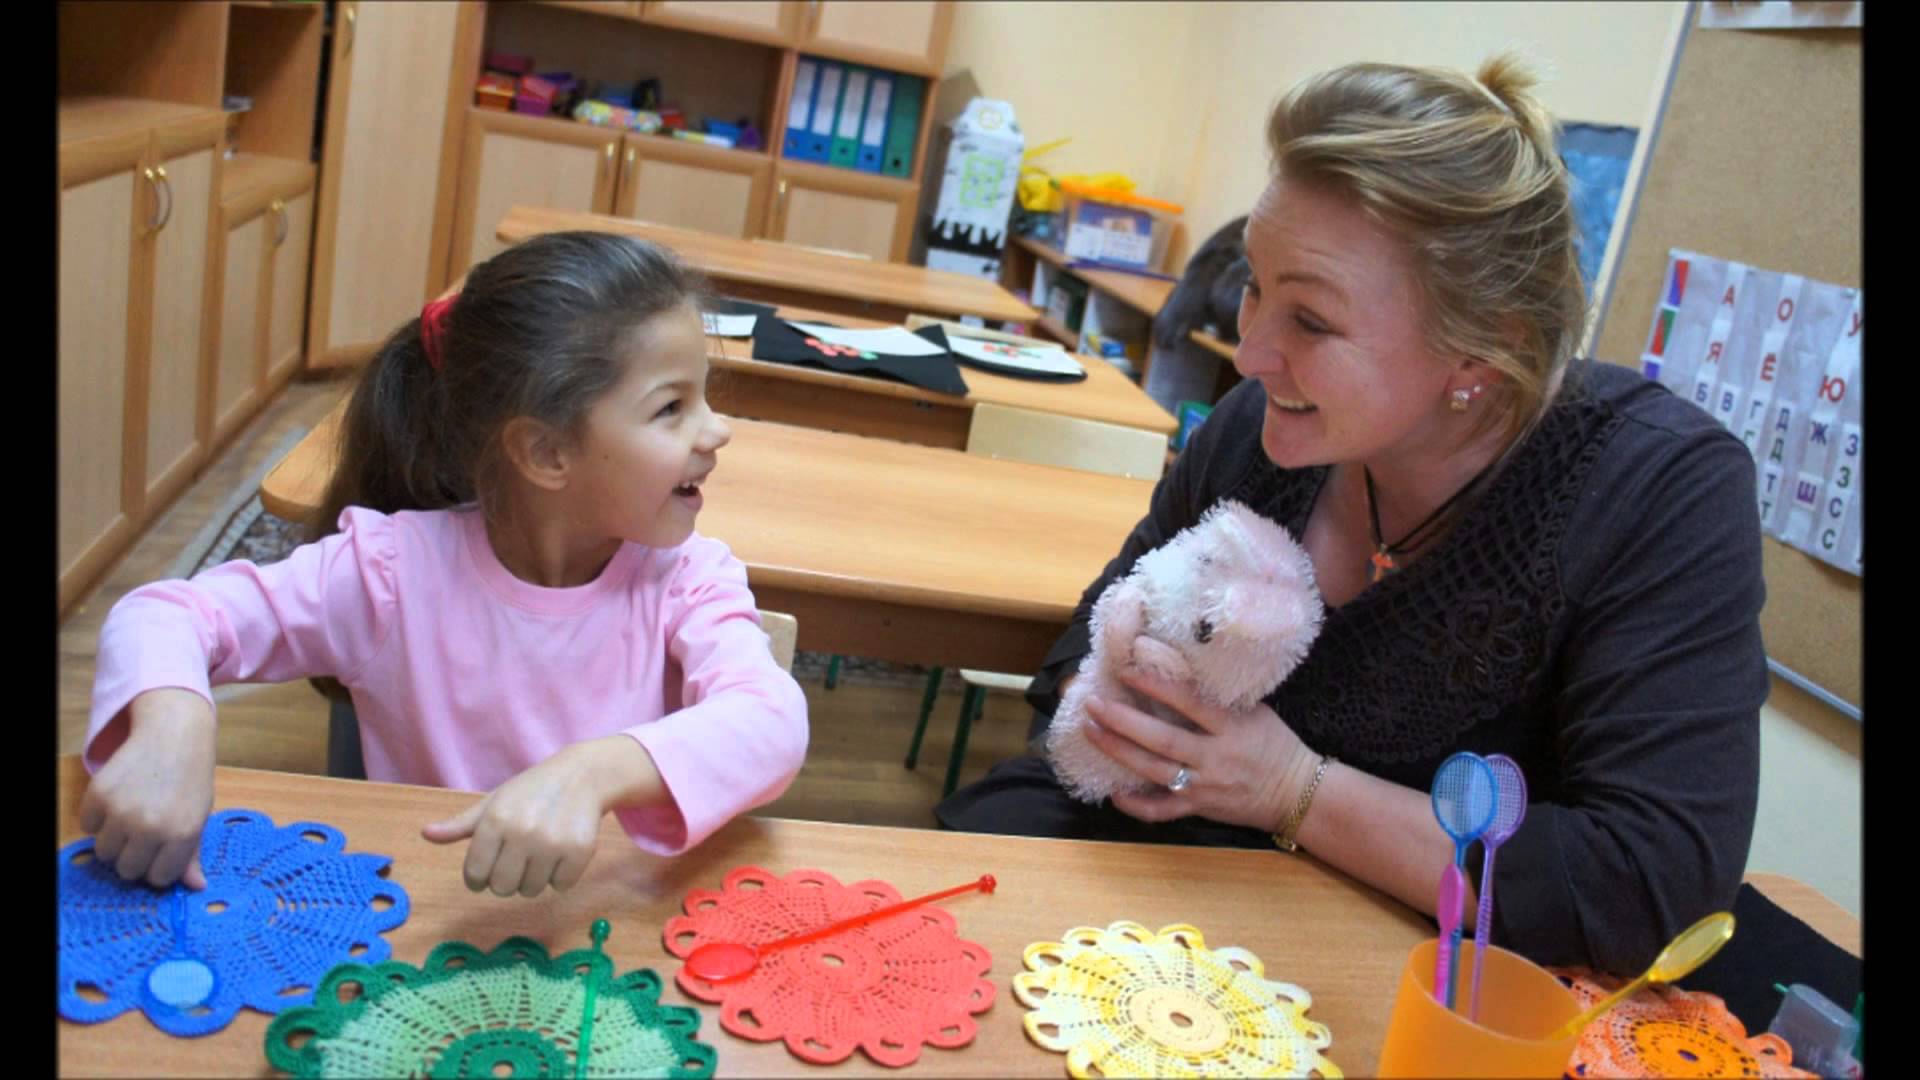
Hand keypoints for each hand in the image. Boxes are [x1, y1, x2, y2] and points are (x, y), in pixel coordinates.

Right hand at [78, 688, 216, 889]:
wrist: (172, 735)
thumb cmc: (189, 779)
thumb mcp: (199, 815)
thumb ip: (192, 854)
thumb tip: (196, 887)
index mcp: (181, 834)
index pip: (159, 878)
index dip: (159, 867)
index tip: (162, 852)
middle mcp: (150, 827)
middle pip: (128, 870)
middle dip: (135, 857)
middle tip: (144, 834)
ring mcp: (121, 811)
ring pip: (103, 853)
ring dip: (114, 841)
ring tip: (131, 817)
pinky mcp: (97, 796)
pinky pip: (86, 827)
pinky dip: (97, 819)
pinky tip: (117, 801)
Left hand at [420, 736, 663, 897]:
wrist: (583, 775)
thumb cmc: (531, 790)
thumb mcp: (493, 802)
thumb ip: (461, 825)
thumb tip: (425, 834)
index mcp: (495, 820)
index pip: (475, 874)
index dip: (479, 877)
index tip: (489, 868)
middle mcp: (521, 832)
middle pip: (502, 888)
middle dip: (507, 879)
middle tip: (519, 859)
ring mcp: (551, 844)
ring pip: (531, 890)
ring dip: (534, 879)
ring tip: (542, 854)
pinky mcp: (579, 852)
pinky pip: (560, 886)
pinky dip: (560, 876)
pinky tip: (562, 853)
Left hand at [1079, 641, 1309, 830]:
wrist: (1297, 794)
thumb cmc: (1275, 745)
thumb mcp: (1254, 712)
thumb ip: (1218, 698)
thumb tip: (1176, 669)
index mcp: (1231, 728)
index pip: (1188, 702)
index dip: (1155, 685)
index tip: (1126, 670)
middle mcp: (1214, 758)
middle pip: (1161, 740)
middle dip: (1122, 721)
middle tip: (1093, 703)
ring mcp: (1204, 786)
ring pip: (1153, 771)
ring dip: (1118, 751)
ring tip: (1091, 731)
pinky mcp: (1198, 808)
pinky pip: (1162, 811)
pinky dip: (1135, 805)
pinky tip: (1112, 792)